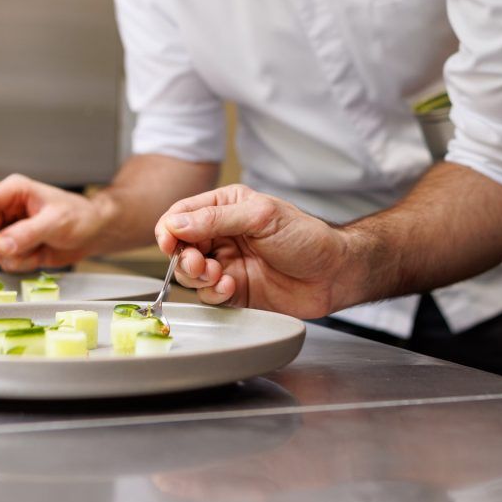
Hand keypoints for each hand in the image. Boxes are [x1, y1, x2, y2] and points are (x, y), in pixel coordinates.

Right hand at [0, 173, 108, 272]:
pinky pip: (3, 260)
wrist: (92, 232)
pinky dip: (19, 263)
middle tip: (17, 251)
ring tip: (37, 248)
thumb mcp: (56, 222)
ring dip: (12, 256)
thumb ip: (28, 233)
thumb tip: (2, 244)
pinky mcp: (13, 245)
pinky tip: (38, 254)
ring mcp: (9, 228)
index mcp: (16, 191)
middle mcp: (8, 208)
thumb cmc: (80, 216)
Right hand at [154, 184, 352, 317]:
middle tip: (200, 264)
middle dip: (184, 257)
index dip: (169, 228)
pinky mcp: (234, 290)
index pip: (183, 214)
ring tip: (219, 276)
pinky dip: (214, 293)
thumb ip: (217, 218)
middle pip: (181, 246)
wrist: (333, 273)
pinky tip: (231, 287)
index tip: (168, 242)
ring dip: (198, 276)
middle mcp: (222, 234)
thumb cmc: (306, 236)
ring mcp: (227, 263)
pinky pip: (208, 295)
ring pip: (191, 273)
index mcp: (226, 206)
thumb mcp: (261, 216)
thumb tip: (177, 223)